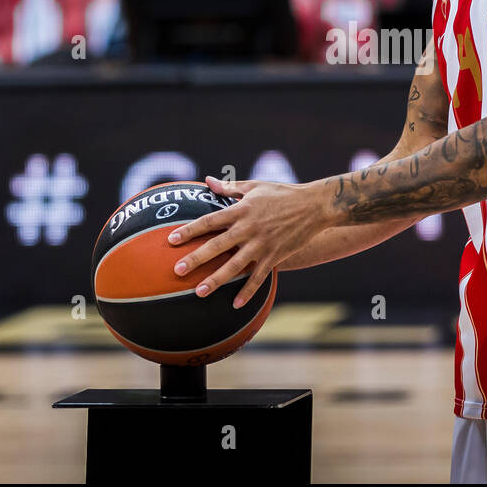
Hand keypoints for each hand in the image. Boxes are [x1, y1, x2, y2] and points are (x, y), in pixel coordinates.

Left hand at [169, 175, 336, 307]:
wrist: (314, 206)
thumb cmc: (283, 193)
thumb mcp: (255, 186)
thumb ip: (230, 188)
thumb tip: (208, 181)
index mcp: (242, 209)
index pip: (210, 220)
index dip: (190, 230)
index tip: (171, 239)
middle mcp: (249, 228)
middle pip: (217, 245)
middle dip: (196, 258)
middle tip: (177, 270)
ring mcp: (262, 244)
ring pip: (235, 265)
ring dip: (216, 279)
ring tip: (199, 292)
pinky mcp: (275, 256)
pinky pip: (258, 277)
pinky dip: (247, 291)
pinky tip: (235, 305)